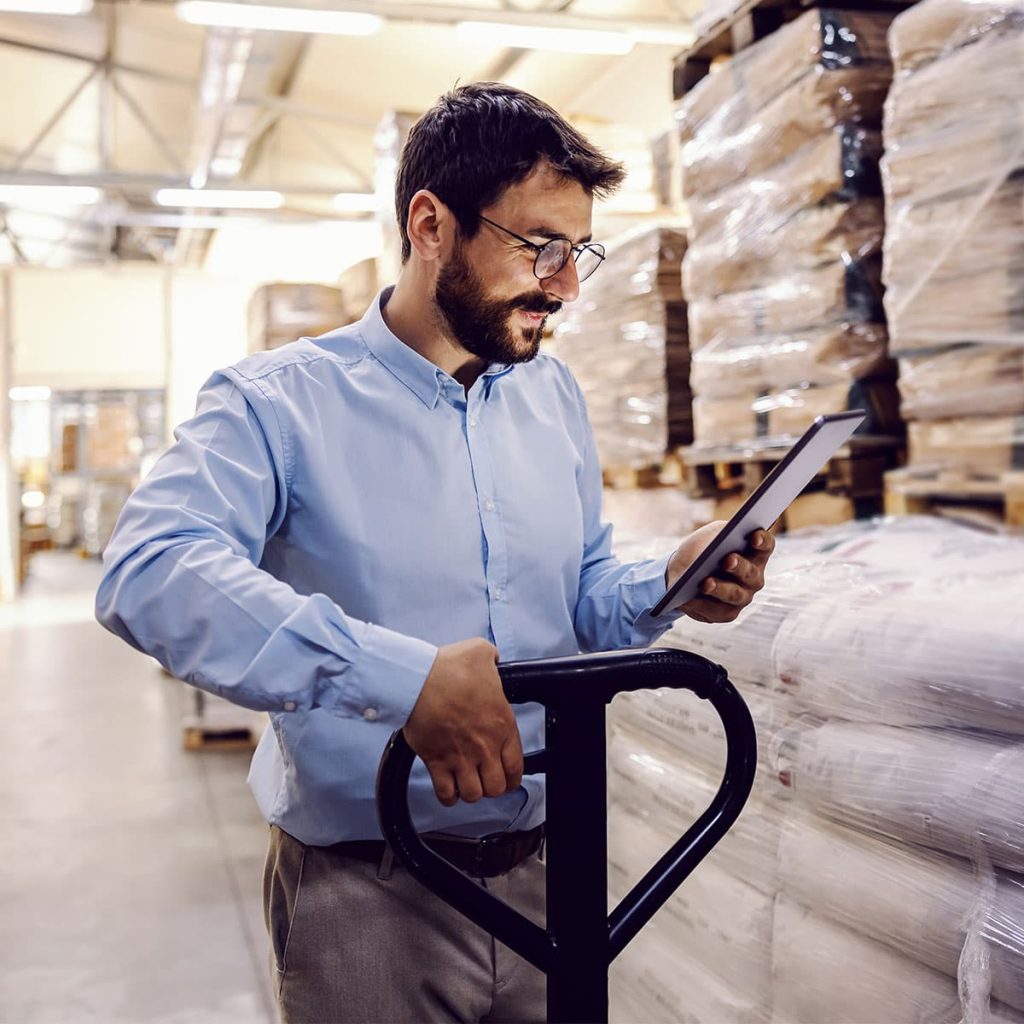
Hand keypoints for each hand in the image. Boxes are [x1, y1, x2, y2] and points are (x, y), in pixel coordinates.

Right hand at [403, 637, 523, 806]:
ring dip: (471, 791)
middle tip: (485, 778)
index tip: (507, 776)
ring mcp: (460, 756)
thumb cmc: (448, 667)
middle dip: (492, 786)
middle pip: (497, 787)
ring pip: (474, 794)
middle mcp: (484, 746)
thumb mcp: (482, 653)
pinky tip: (449, 787)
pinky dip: (448, 796)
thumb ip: (493, 659)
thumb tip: (492, 658)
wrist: (418, 678)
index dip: (513, 776)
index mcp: (502, 724)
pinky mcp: (436, 761)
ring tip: (467, 781)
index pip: (516, 766)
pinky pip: (446, 793)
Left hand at [664, 521, 775, 622]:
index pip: (766, 546)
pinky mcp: (726, 613)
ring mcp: (742, 597)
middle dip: (739, 566)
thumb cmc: (701, 549)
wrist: (680, 571)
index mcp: (755, 554)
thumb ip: (721, 533)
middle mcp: (754, 578)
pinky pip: (716, 611)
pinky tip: (690, 598)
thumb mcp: (711, 534)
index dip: (763, 541)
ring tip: (706, 583)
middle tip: (727, 560)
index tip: (754, 536)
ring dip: (720, 589)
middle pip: (751, 573)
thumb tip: (724, 538)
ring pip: (735, 595)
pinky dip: (701, 604)